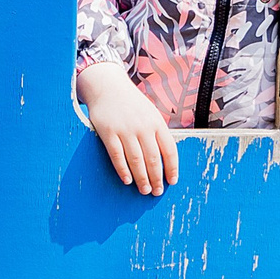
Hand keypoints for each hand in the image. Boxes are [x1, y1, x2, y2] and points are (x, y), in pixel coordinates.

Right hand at [77, 61, 177, 194]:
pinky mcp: (108, 132)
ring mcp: (125, 130)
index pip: (169, 150)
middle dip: (157, 178)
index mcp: (156, 122)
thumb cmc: (131, 103)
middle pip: (153, 159)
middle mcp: (143, 127)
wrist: (107, 86)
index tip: (172, 181)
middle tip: (156, 192)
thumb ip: (157, 132)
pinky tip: (127, 180)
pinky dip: (123, 170)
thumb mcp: (150, 113)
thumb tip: (165, 157)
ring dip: (141, 178)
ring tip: (144, 190)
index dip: (172, 168)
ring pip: (136, 160)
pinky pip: (117, 156)